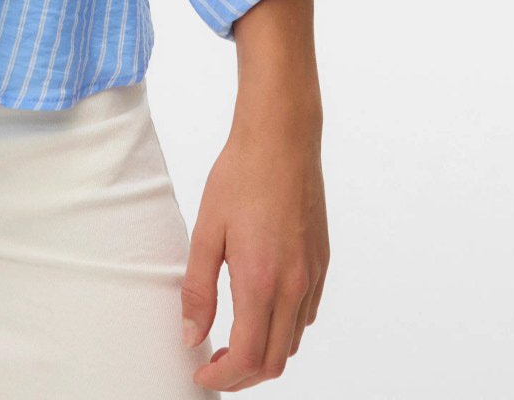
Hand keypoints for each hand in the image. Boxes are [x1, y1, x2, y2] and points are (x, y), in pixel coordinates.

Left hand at [180, 100, 327, 387]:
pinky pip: (306, 314)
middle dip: (242, 374)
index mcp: (261, 282)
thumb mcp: (206, 230)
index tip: (200, 376)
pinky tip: (260, 310)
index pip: (247, 358)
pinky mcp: (322, 263)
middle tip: (212, 364)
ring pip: (292, 341)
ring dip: (264, 353)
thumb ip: (198, 289)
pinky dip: (283, 329)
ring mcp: (312, 276)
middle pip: (274, 361)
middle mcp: (294, 286)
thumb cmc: (240, 176)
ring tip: (231, 340)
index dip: (222, 378)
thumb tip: (192, 336)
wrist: (281, 138)